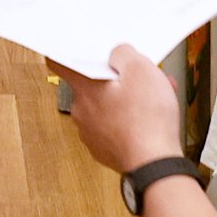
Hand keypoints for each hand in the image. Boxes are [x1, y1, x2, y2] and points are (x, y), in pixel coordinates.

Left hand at [60, 46, 187, 176]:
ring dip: (128, 100)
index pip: (60, 65)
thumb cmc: (146, 121)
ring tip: (155, 99)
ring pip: (108, 108)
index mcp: (85, 90)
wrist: (155, 164)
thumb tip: (118, 54)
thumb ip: (124, 54)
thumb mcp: (141, 70)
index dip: (65, 55)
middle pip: (94, 87)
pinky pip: (116, 128)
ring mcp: (93, 134)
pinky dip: (131, 122)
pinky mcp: (107, 151)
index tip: (66, 51)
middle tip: (139, 77)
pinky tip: (152, 120)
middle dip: (117, 80)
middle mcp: (83, 113)